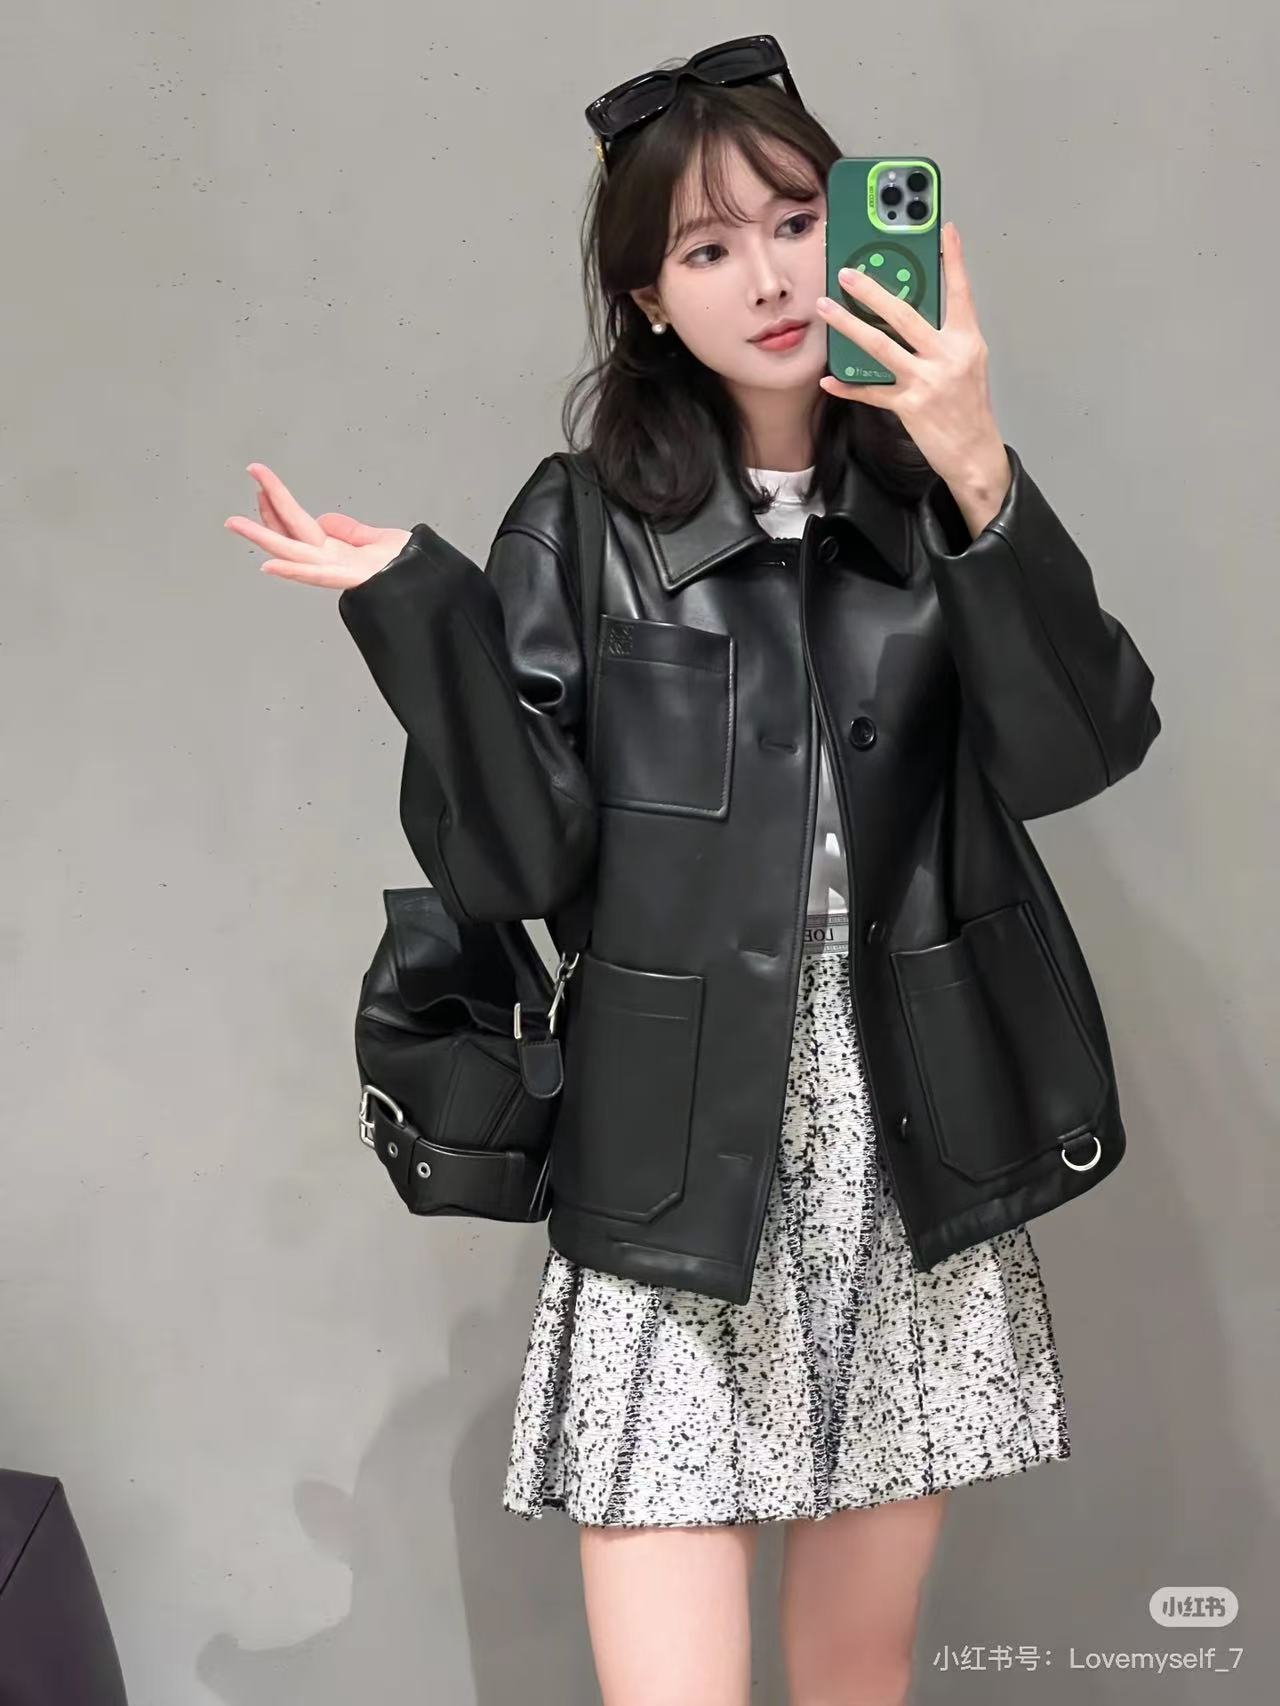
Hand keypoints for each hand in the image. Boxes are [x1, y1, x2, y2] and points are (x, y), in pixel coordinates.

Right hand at [224, 463, 410, 588]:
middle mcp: (331, 563)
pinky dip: (292, 571)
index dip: (276, 504)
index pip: (296, 525)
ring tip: (235, 523)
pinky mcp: (352, 578)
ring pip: (293, 553)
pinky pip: (317, 574)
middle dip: (261, 516)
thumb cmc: (413, 568)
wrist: (435, 585)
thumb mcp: (380, 539)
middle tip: (231, 502)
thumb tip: (323, 520)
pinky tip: (269, 565)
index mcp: (335, 552)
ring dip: (262, 537)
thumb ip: (351, 531)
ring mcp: (339, 572)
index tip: (259, 481)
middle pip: (287, 536)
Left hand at [815, 222, 1007, 496]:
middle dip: (872, 291)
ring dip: (849, 326)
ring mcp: (927, 381)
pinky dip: (849, 386)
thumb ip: (942, 337)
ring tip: (827, 308)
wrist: (974, 453)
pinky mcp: (910, 406)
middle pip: (904, 314)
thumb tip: (908, 314)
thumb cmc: (968, 407)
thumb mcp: (966, 364)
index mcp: (966, 341)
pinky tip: (830, 379)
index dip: (954, 260)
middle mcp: (947, 356)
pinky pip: (872, 391)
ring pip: (881, 346)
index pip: (960, 292)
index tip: (945, 229)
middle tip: (848, 272)